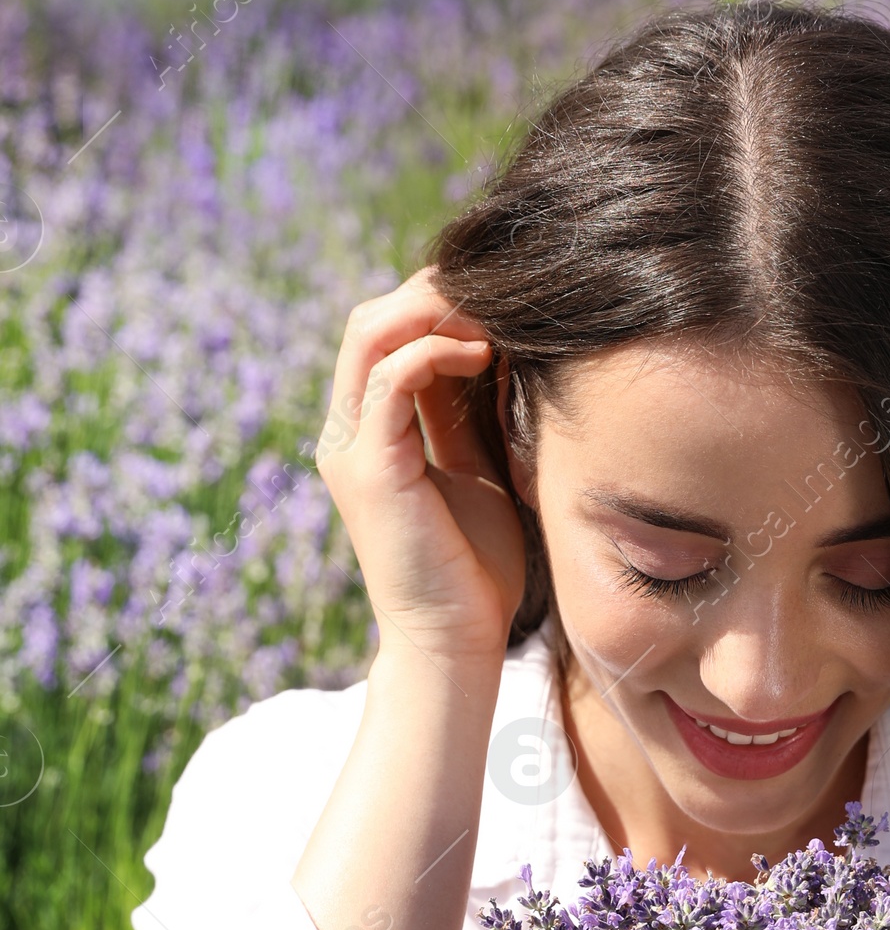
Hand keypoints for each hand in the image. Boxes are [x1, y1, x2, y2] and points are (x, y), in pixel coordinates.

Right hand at [316, 265, 525, 666]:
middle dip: (432, 292)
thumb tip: (497, 349)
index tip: (500, 299)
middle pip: (370, 320)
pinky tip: (480, 353)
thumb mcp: (477, 471)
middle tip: (496, 289)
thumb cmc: (475, 568)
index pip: (386, 334)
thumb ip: (468, 413)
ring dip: (432, 310)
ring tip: (491, 312)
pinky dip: (432, 351)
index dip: (436, 303)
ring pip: (370, 334)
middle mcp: (348, 432)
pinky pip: (389, 379)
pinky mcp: (370, 468)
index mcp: (369, 431)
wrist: (456, 641)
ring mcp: (351, 448)